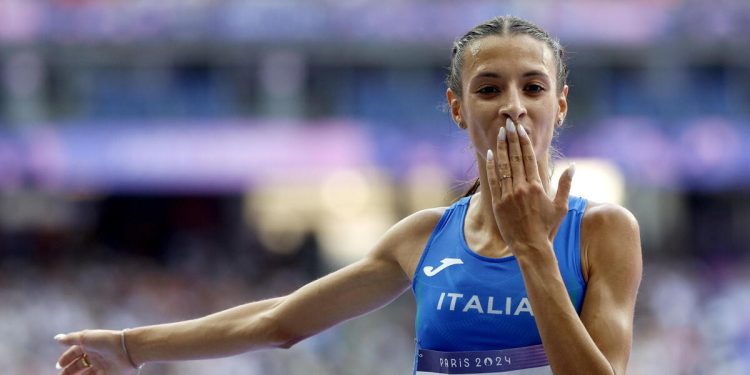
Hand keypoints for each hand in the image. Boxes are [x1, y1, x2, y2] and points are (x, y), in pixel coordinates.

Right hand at [55, 330, 138, 374]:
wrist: (127, 349)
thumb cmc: (105, 341)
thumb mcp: (85, 338)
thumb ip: (70, 339)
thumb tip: (56, 338)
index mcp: (90, 345)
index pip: (76, 352)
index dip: (67, 358)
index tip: (58, 365)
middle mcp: (96, 355)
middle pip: (80, 365)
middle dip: (70, 371)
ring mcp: (102, 365)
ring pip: (86, 374)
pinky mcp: (109, 374)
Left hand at [485, 118, 573, 253]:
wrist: (531, 247)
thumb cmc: (548, 228)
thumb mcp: (561, 206)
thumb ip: (565, 184)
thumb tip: (572, 166)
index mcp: (537, 186)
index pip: (528, 158)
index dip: (523, 141)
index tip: (519, 129)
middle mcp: (522, 188)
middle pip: (515, 157)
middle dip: (511, 139)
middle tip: (508, 124)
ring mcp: (509, 195)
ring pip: (503, 166)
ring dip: (501, 148)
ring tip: (499, 133)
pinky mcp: (498, 203)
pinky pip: (494, 180)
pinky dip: (491, 166)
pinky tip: (490, 154)